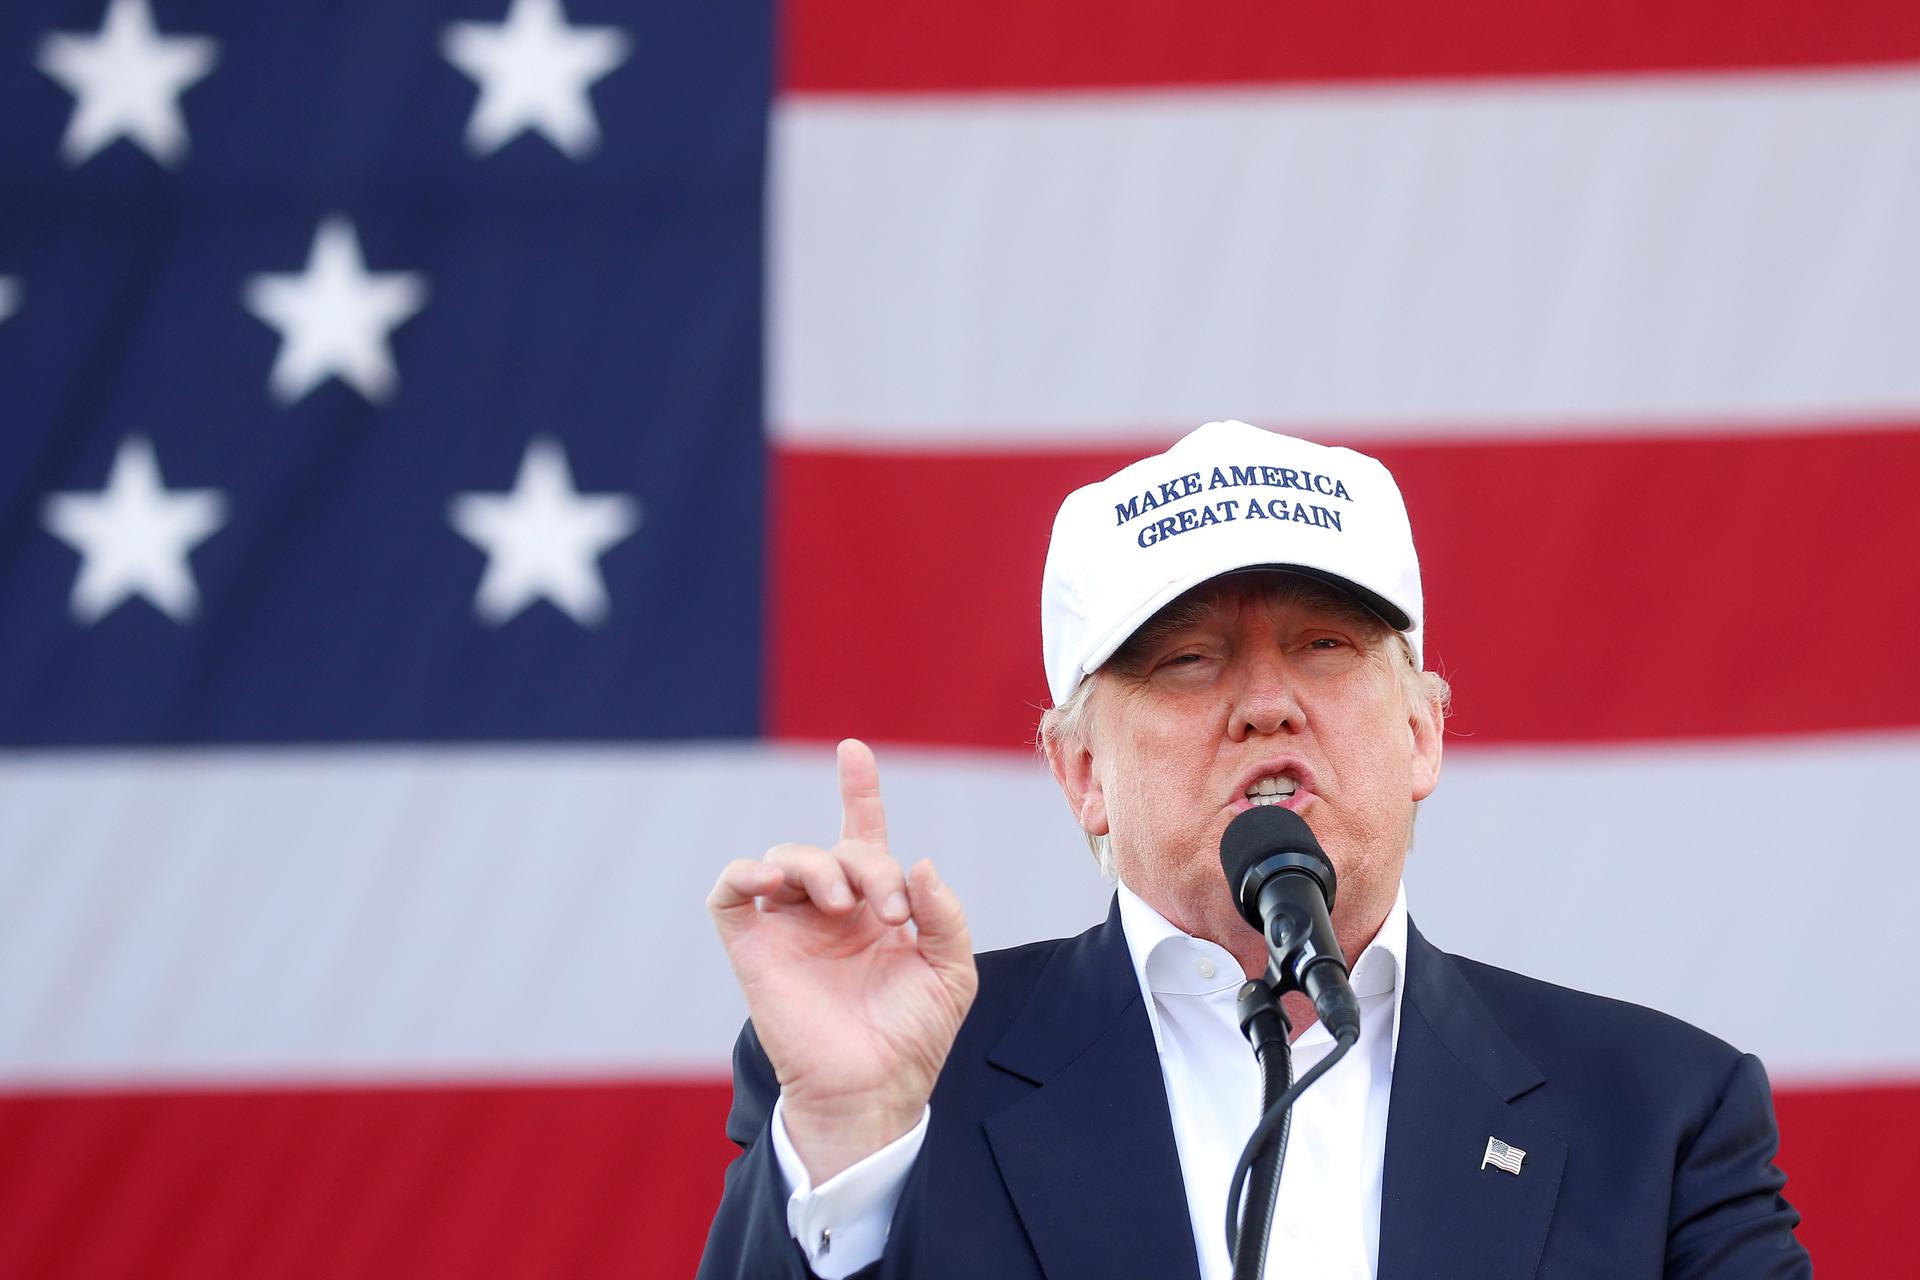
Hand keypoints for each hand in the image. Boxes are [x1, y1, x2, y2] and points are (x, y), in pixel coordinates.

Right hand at [708, 738, 977, 1182]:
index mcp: (875, 908)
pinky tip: (773, 881)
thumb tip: (917, 864)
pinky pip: (730, 893)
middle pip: (836, 848)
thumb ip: (943, 913)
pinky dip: (745, 873)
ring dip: (818, 866)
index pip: (863, 834)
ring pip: (784, 857)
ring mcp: (789, 926)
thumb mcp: (952, 971)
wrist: (874, 1092)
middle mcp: (830, 910)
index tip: (853, 751)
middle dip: (868, 865)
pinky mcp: (754, 949)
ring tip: (842, 905)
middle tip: (888, 912)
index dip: (858, 790)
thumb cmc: (913, 1037)